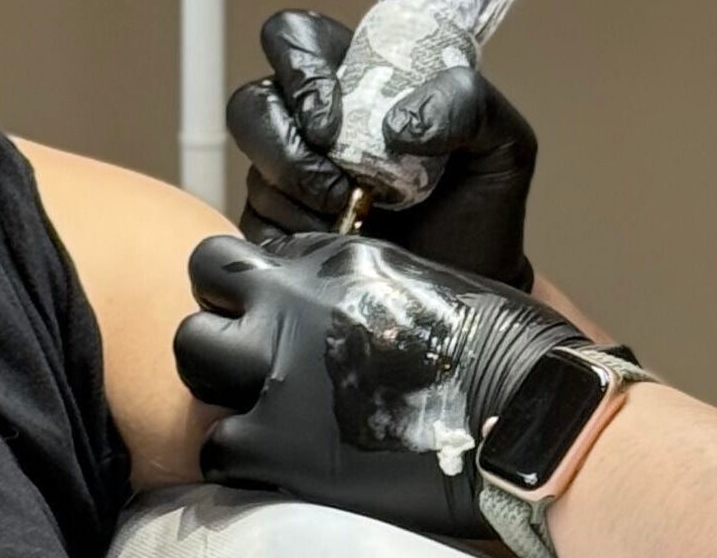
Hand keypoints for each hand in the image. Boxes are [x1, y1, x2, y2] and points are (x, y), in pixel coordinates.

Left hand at [174, 232, 587, 535]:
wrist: (523, 409)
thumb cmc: (497, 346)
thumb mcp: (421, 281)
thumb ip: (357, 291)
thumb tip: (332, 315)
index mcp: (333, 259)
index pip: (250, 256)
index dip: (258, 288)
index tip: (280, 316)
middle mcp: (291, 303)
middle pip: (201, 294)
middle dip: (221, 322)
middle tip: (255, 359)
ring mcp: (275, 373)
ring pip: (192, 365)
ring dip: (221, 385)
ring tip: (261, 409)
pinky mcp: (271, 446)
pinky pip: (214, 449)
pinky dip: (240, 458)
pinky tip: (280, 461)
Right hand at [228, 8, 538, 288]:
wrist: (468, 282)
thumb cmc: (480, 205)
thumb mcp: (502, 142)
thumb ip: (469, 104)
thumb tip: (399, 124)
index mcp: (360, 79)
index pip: (296, 38)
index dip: (298, 65)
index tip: (332, 117)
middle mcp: (312, 124)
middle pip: (252, 103)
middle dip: (285, 143)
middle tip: (339, 181)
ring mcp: (286, 178)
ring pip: (254, 170)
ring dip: (299, 195)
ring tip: (353, 217)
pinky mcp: (274, 231)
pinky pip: (253, 226)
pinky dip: (294, 235)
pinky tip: (338, 245)